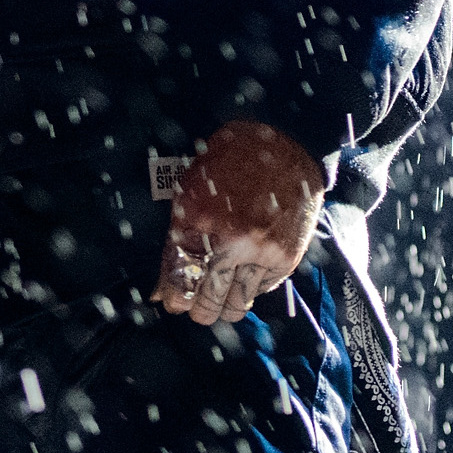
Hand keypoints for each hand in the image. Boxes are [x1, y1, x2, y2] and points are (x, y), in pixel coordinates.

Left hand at [153, 120, 323, 325]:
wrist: (289, 143)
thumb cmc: (234, 160)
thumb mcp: (193, 187)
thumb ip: (177, 236)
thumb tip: (163, 287)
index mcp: (198, 217)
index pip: (179, 276)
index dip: (174, 296)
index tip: (172, 302)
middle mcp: (229, 239)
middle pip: (206, 299)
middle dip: (198, 309)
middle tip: (196, 306)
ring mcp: (260, 250)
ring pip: (235, 304)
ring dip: (223, 308)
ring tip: (219, 301)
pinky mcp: (285, 257)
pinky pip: (261, 292)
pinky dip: (250, 290)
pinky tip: (245, 278)